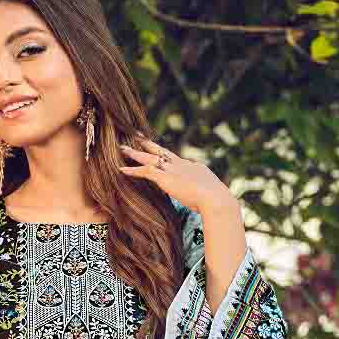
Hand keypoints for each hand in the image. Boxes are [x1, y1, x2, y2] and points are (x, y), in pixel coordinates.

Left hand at [116, 135, 234, 215]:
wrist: (215, 198)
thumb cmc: (217, 201)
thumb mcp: (210, 194)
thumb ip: (204, 194)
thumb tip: (206, 201)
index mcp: (194, 168)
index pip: (177, 159)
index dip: (166, 156)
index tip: (158, 152)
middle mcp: (182, 165)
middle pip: (162, 152)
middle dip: (149, 145)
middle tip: (138, 137)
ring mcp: (173, 170)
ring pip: (150, 158)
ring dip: (135, 154)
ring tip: (122, 148)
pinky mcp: (166, 178)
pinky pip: (145, 172)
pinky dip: (133, 170)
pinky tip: (121, 169)